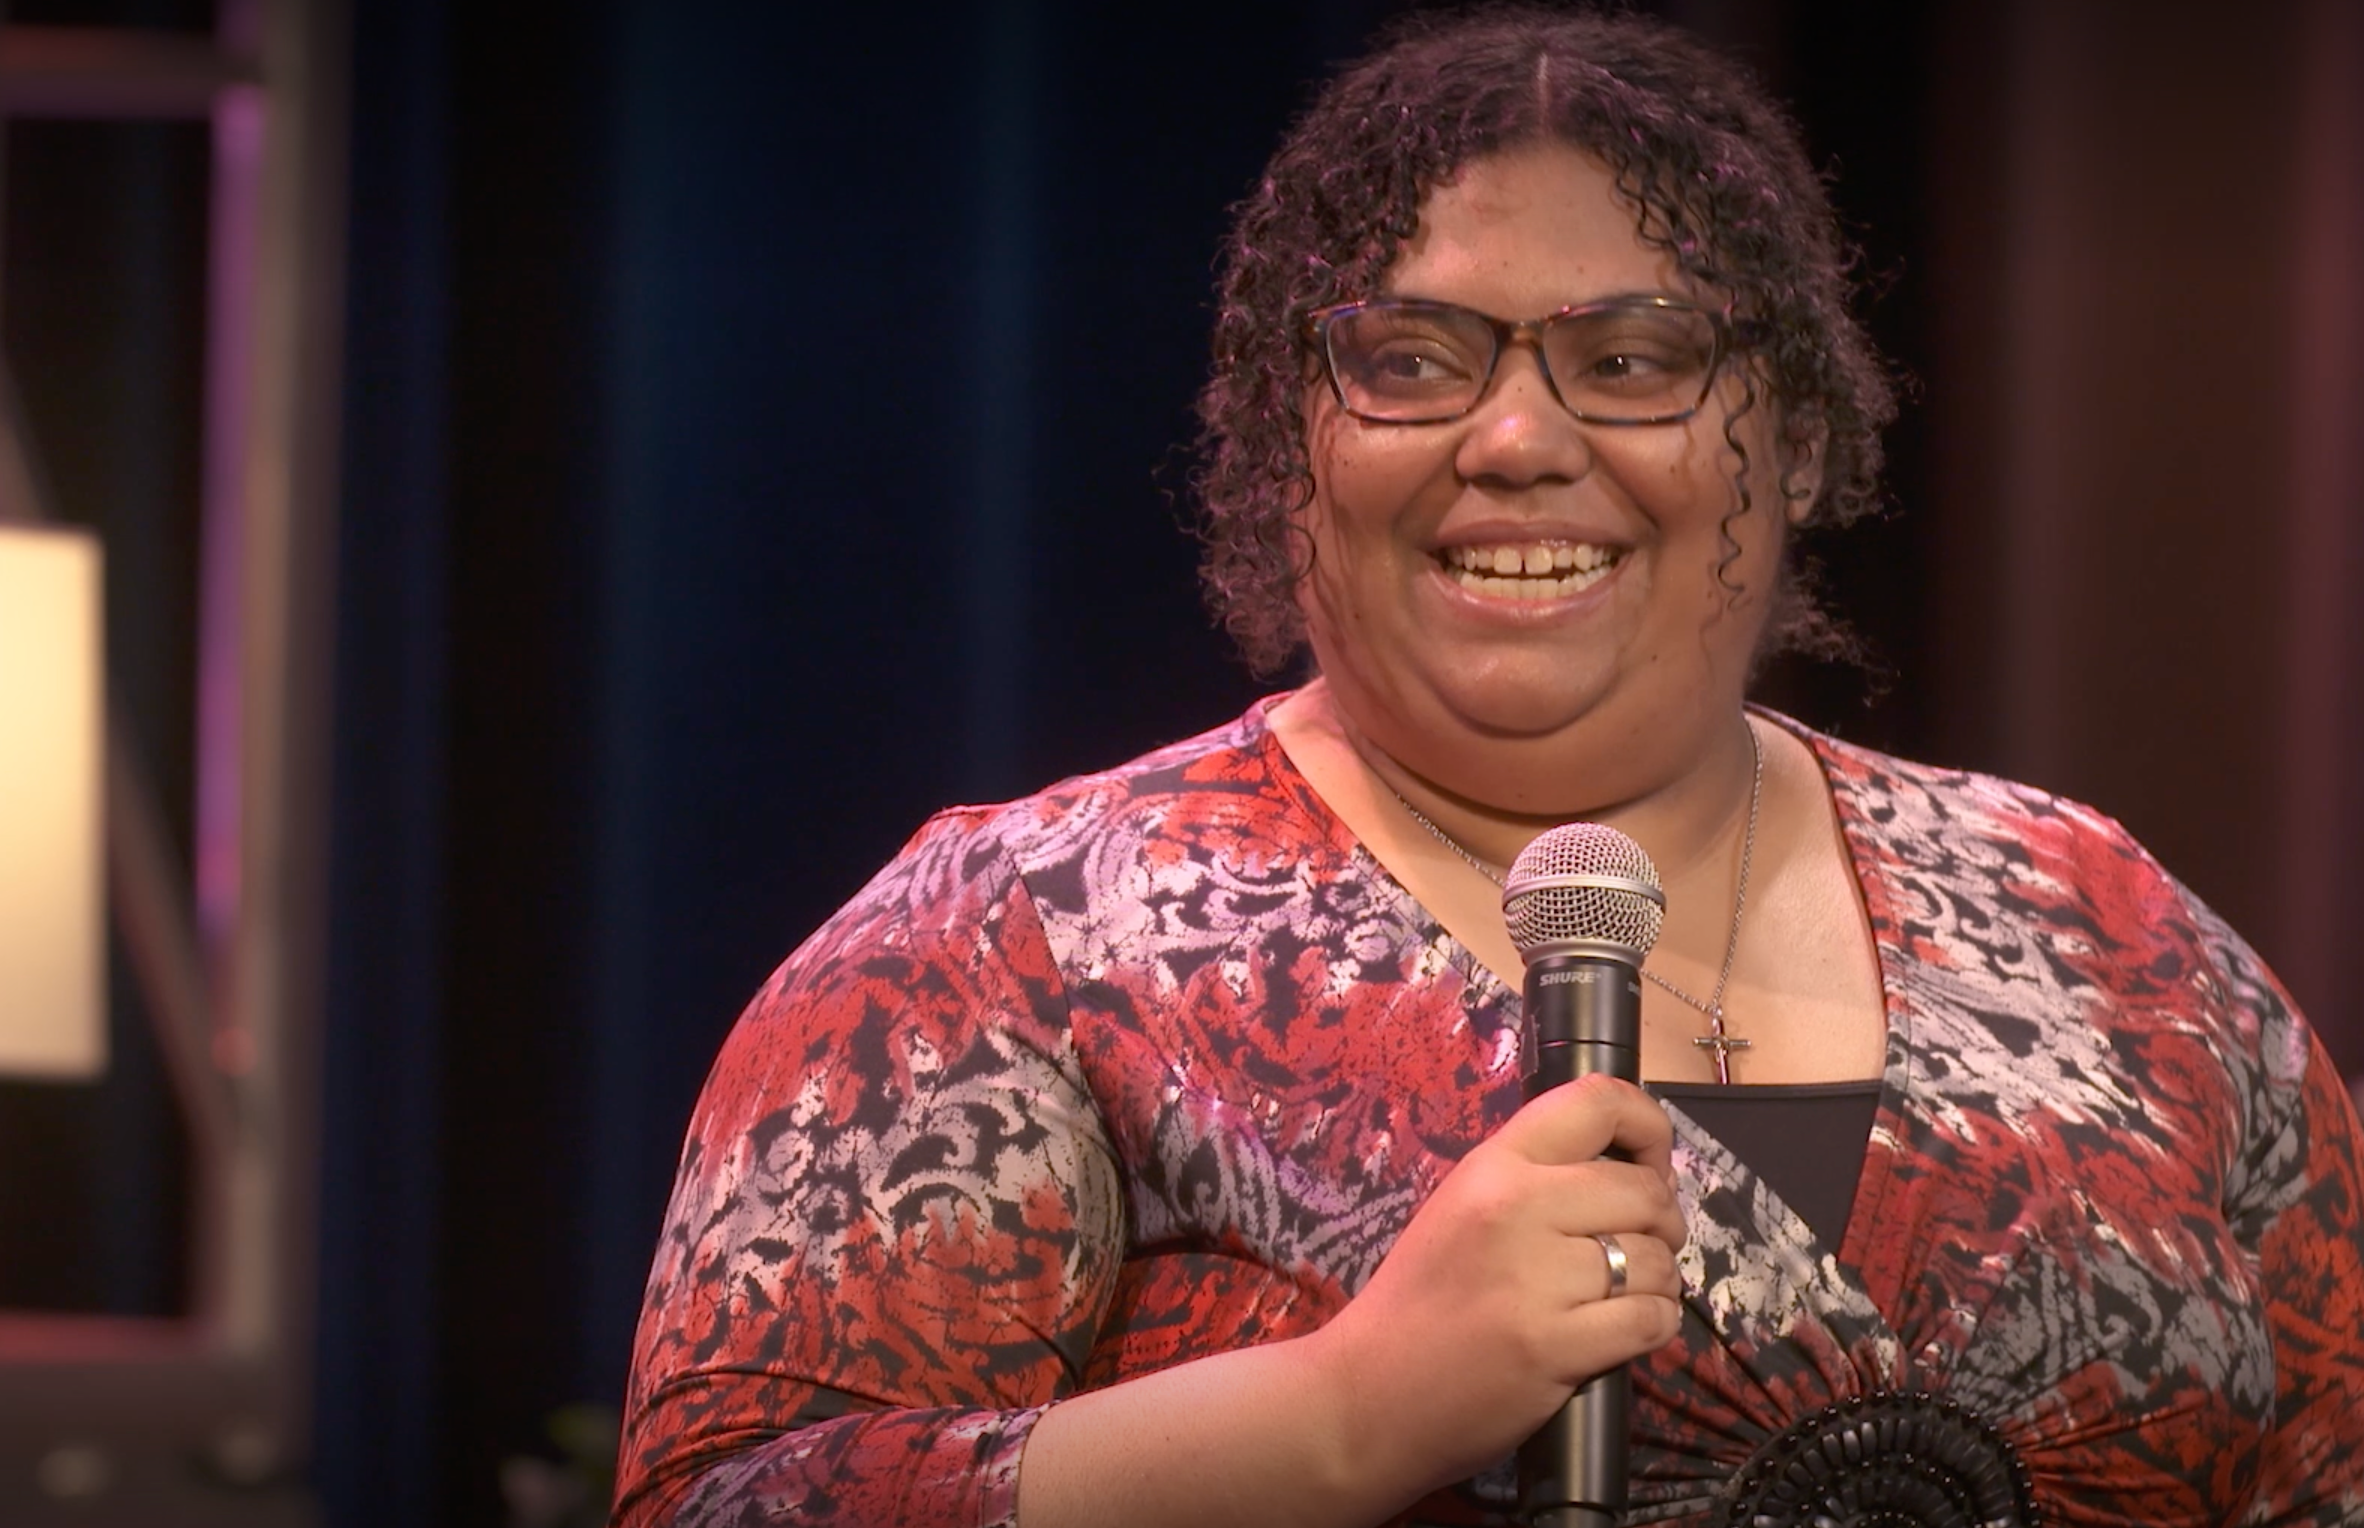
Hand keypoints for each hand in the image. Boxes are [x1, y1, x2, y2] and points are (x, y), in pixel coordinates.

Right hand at [1304, 1074, 1685, 1497]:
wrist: (1369, 1393)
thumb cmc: (1420, 1300)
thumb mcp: (1463, 1208)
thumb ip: (1535, 1179)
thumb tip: (1629, 1168)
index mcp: (1494, 1165)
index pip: (1598, 1101)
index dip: (1648, 1128)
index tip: (1647, 1166)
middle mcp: (1517, 1206)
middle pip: (1645, 1191)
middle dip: (1661, 1224)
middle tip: (1638, 1249)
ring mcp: (1536, 1278)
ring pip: (1655, 1260)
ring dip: (1658, 1282)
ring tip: (1626, 1296)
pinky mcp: (1555, 1346)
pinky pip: (1650, 1319)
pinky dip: (1655, 1325)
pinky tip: (1627, 1329)